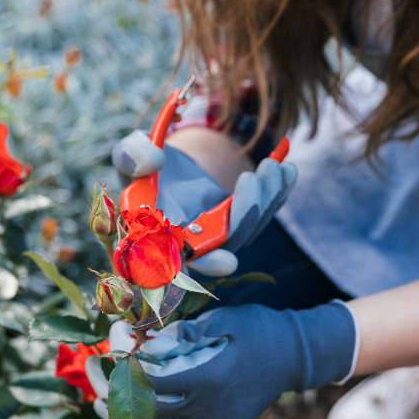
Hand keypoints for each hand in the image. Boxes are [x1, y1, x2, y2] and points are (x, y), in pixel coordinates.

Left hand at [93, 302, 356, 418]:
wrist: (297, 356)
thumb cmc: (259, 329)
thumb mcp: (221, 320)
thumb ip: (183, 333)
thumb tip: (147, 342)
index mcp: (210, 378)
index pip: (156, 385)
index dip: (129, 377)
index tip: (111, 364)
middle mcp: (213, 409)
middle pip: (154, 415)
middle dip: (122, 405)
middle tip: (97, 396)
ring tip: (110, 407)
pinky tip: (143, 411)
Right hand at [111, 132, 297, 276]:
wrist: (169, 161)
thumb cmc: (144, 163)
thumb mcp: (131, 153)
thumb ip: (132, 156)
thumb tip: (154, 162)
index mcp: (158, 238)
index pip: (180, 262)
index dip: (202, 265)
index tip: (226, 261)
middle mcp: (191, 245)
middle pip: (224, 246)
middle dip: (244, 217)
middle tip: (251, 179)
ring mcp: (218, 237)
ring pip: (249, 230)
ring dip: (266, 199)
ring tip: (271, 166)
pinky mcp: (239, 223)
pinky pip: (263, 215)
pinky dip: (278, 193)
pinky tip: (287, 169)